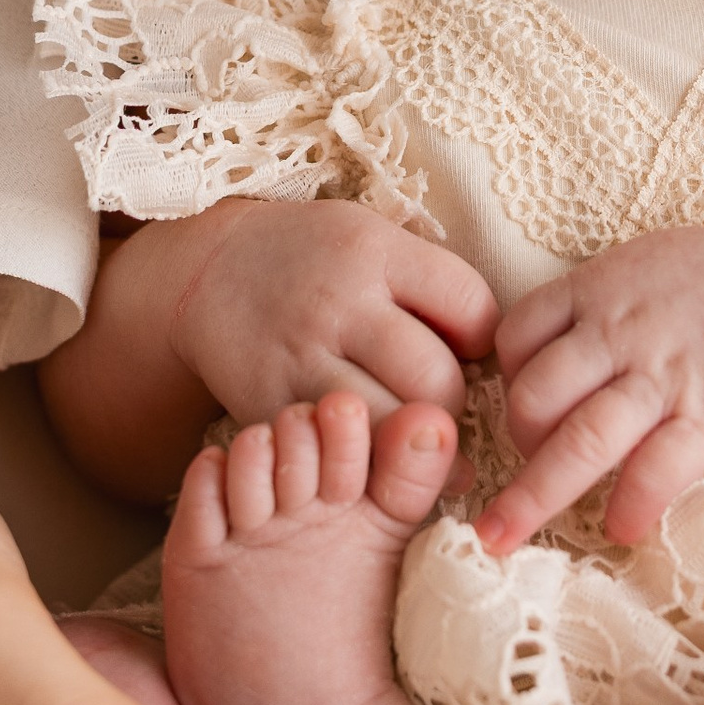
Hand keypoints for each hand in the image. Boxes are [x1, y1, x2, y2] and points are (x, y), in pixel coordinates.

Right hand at [162, 193, 498, 424]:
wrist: (209, 272)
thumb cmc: (314, 257)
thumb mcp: (374, 237)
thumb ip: (433, 285)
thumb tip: (494, 360)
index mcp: (374, 251)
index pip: (470, 306)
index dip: (482, 336)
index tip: (465, 343)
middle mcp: (337, 303)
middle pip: (435, 382)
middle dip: (451, 404)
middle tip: (436, 401)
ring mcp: (299, 358)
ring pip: (389, 427)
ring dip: (410, 442)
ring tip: (404, 430)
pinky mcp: (267, 405)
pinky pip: (334, 455)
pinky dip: (362, 466)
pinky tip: (368, 455)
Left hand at [484, 219, 703, 550]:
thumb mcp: (640, 264)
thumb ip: (591, 306)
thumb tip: (549, 351)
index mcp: (596, 292)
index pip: (515, 339)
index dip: (508, 381)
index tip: (527, 408)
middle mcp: (618, 336)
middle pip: (532, 399)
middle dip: (514, 448)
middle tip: (518, 480)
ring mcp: (662, 378)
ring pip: (578, 442)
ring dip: (533, 498)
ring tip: (502, 539)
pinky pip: (653, 471)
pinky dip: (629, 506)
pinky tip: (621, 528)